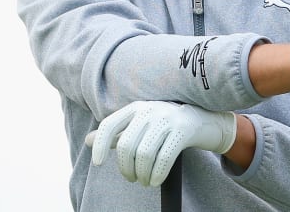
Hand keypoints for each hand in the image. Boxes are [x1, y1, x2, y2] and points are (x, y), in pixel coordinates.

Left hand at [87, 101, 235, 186]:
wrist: (202, 120)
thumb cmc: (164, 125)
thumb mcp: (139, 125)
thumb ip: (115, 134)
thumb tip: (87, 141)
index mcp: (134, 108)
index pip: (109, 125)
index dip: (99, 144)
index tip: (97, 163)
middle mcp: (148, 110)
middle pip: (126, 145)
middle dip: (125, 168)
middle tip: (131, 178)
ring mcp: (166, 119)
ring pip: (144, 153)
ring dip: (141, 174)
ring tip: (143, 180)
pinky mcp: (182, 130)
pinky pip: (164, 157)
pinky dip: (156, 174)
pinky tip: (154, 181)